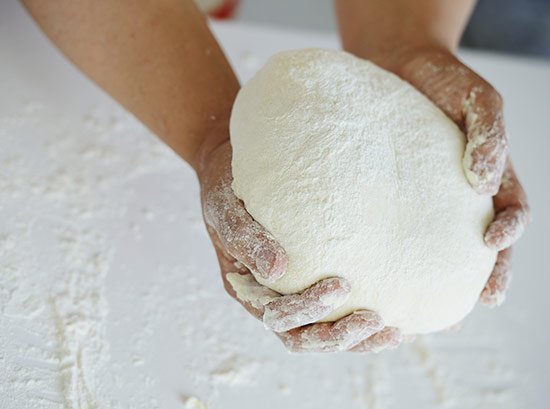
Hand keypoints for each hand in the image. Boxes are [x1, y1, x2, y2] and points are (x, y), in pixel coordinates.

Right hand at [197, 138, 401, 352]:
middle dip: (340, 336)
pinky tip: (397, 323)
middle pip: (305, 337)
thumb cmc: (229, 188)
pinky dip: (365, 325)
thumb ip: (244, 238)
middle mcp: (272, 299)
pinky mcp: (313, 281)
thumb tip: (276, 271)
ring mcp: (294, 293)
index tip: (341, 284)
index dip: (310, 310)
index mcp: (249, 289)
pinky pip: (338, 313)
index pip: (279, 319)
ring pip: (324, 334)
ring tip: (394, 332)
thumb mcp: (226, 208)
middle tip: (374, 319)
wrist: (235, 171)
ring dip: (358, 339)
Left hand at [378, 47, 529, 306]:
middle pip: (479, 243)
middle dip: (485, 273)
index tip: (493, 243)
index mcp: (489, 175)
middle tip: (480, 300)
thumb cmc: (444, 80)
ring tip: (429, 302)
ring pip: (436, 243)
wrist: (398, 65)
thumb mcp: (478, 99)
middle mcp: (459, 193)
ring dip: (439, 274)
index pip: (510, 213)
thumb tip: (483, 179)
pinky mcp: (392, 190)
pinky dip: (392, 249)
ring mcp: (425, 195)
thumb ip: (488, 134)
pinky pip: (394, 223)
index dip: (509, 231)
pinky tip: (379, 269)